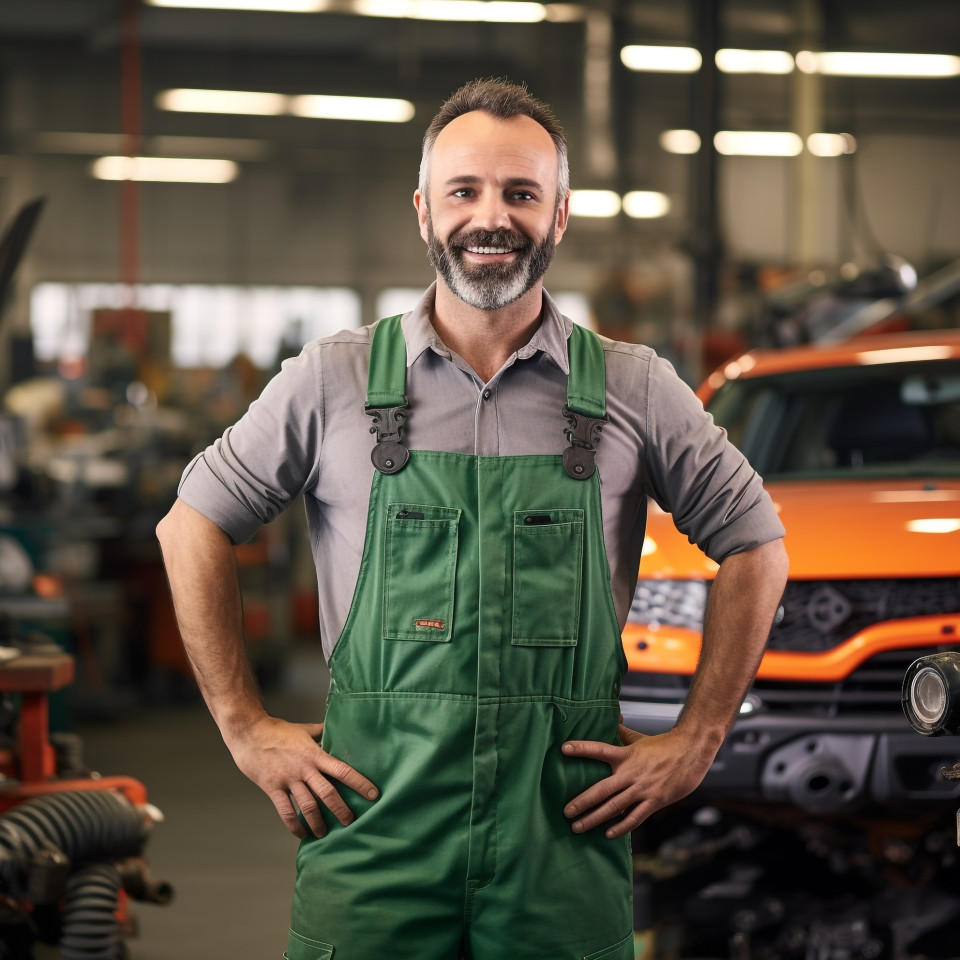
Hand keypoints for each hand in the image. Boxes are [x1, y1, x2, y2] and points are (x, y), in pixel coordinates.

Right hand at [225, 716, 378, 838]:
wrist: (249, 733)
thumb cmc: (277, 730)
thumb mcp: (304, 729)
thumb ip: (321, 732)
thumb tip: (336, 729)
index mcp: (314, 754)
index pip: (342, 770)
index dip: (359, 783)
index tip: (373, 794)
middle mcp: (304, 769)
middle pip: (327, 793)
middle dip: (341, 809)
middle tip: (351, 821)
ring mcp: (288, 780)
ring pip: (307, 806)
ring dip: (318, 822)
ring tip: (325, 833)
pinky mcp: (272, 788)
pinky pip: (285, 811)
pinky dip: (294, 825)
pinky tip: (301, 834)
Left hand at [561, 725, 712, 838]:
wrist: (692, 752)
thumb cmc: (664, 745)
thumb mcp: (640, 738)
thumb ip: (623, 733)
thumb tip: (613, 718)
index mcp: (626, 755)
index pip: (600, 749)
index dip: (582, 748)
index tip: (563, 748)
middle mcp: (631, 773)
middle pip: (602, 789)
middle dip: (582, 802)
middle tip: (565, 812)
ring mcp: (642, 789)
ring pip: (614, 807)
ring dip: (595, 818)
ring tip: (578, 827)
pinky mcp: (654, 801)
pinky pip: (635, 817)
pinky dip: (621, 827)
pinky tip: (608, 834)